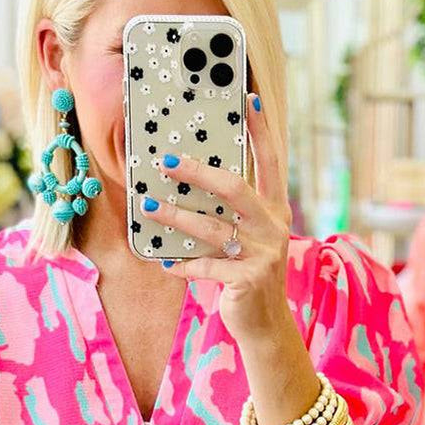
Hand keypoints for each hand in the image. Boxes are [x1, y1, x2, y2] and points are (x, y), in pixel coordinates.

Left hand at [143, 91, 291, 343]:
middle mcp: (273, 228)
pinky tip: (164, 262)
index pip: (270, 162)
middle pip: (235, 188)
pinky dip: (183, 265)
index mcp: (275, 211)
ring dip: (177, 217)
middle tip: (167, 162)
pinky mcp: (248, 280)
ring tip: (149, 205)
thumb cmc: (249, 275)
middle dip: (199, 172)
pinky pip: (206, 267)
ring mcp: (263, 254)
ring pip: (213, 228)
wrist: (266, 326)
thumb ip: (231, 214)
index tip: (249, 99)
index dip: (260, 131)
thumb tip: (191, 183)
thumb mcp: (248, 239)